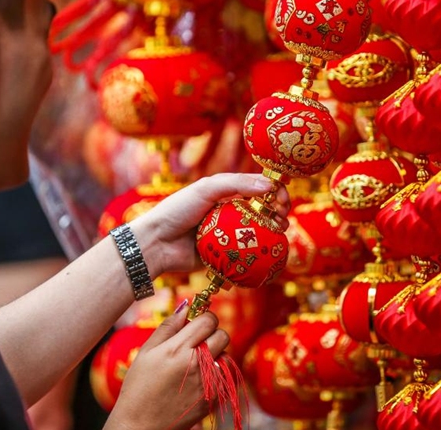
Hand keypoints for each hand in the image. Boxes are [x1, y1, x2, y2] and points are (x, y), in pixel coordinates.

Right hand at [104, 308, 228, 429]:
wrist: (140, 426)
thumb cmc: (139, 387)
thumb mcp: (146, 352)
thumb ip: (168, 327)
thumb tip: (186, 307)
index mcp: (178, 349)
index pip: (208, 320)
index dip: (205, 318)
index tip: (198, 323)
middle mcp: (197, 364)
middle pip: (223, 335)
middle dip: (212, 334)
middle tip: (197, 342)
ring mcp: (207, 382)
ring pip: (225, 354)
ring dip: (215, 354)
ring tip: (194, 365)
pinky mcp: (214, 398)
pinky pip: (224, 375)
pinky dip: (215, 374)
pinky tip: (196, 380)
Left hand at [134, 173, 290, 275]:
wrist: (156, 244)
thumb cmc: (177, 211)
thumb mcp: (205, 189)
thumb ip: (236, 184)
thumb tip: (269, 186)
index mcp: (226, 193)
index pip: (258, 187)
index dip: (275, 190)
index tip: (282, 198)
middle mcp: (230, 213)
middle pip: (264, 210)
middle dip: (279, 211)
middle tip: (283, 217)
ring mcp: (230, 235)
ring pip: (260, 233)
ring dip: (275, 232)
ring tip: (281, 232)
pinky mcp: (227, 255)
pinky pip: (248, 254)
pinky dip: (263, 253)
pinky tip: (272, 253)